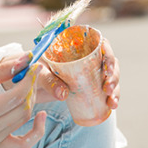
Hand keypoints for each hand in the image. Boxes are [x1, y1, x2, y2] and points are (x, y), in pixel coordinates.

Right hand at [0, 53, 46, 147]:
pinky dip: (35, 132)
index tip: (33, 65)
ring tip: (27, 85)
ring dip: (30, 101)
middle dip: (30, 88)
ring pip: (23, 121)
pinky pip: (21, 144)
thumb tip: (24, 60)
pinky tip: (40, 116)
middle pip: (22, 109)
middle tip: (30, 72)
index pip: (15, 97)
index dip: (28, 79)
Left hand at [4, 36, 120, 108]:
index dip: (108, 53)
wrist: (31, 81)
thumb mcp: (39, 71)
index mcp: (78, 44)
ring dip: (115, 87)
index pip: (100, 43)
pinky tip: (112, 105)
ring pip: (111, 76)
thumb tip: (63, 94)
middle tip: (107, 87)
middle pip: (109, 60)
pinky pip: (106, 89)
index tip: (107, 68)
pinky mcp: (91, 84)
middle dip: (113, 74)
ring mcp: (91, 70)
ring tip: (111, 101)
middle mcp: (88, 56)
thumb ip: (47, 79)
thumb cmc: (35, 69)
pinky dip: (112, 96)